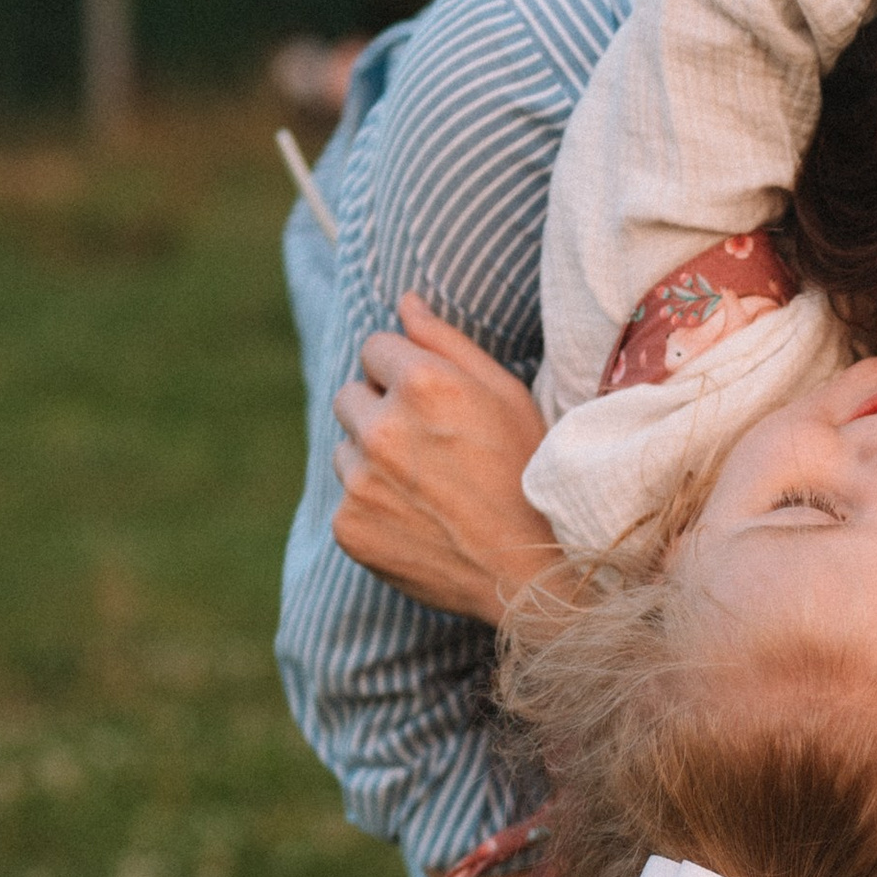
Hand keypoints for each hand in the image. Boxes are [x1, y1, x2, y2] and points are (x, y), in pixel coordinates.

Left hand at [332, 293, 564, 621]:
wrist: (530, 574)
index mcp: (424, 383)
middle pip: (350, 395)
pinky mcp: (348, 526)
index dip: (405, 371)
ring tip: (428, 486)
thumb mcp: (506, 395)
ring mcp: (360, 481)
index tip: (433, 401)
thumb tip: (404, 302)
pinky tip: (418, 519)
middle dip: (382, 411)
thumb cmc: (529, 474)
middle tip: (431, 446)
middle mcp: (382, 428)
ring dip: (373, 459)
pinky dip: (373, 506)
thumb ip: (448, 342)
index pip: (374, 348)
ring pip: (346, 448)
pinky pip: (346, 498)